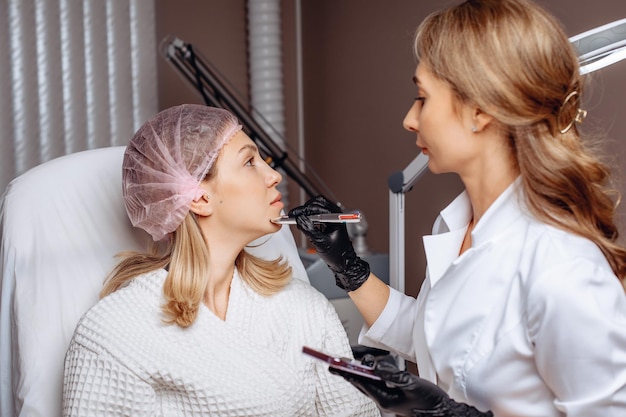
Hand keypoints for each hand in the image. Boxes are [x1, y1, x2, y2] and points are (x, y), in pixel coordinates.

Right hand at [288, 195, 369, 291]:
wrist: (343, 262)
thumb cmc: (337, 254)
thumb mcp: (320, 242)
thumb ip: (309, 230)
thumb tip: (299, 219)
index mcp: (336, 217)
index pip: (317, 207)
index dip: (303, 210)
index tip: (293, 214)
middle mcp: (335, 214)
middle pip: (317, 204)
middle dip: (304, 209)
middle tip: (293, 216)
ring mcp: (332, 217)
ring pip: (316, 207)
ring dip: (306, 212)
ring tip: (297, 219)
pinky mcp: (329, 221)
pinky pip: (317, 214)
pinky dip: (309, 216)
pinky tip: (303, 222)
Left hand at [330, 355, 493, 416]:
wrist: (442, 411)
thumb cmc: (430, 401)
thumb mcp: (413, 385)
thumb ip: (394, 375)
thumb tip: (376, 367)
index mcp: (385, 399)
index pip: (361, 382)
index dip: (346, 372)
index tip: (334, 366)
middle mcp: (383, 400)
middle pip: (360, 384)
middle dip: (347, 373)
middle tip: (334, 364)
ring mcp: (388, 399)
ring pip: (367, 385)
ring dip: (358, 374)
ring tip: (348, 364)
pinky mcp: (393, 396)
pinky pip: (375, 385)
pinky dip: (369, 377)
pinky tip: (368, 371)